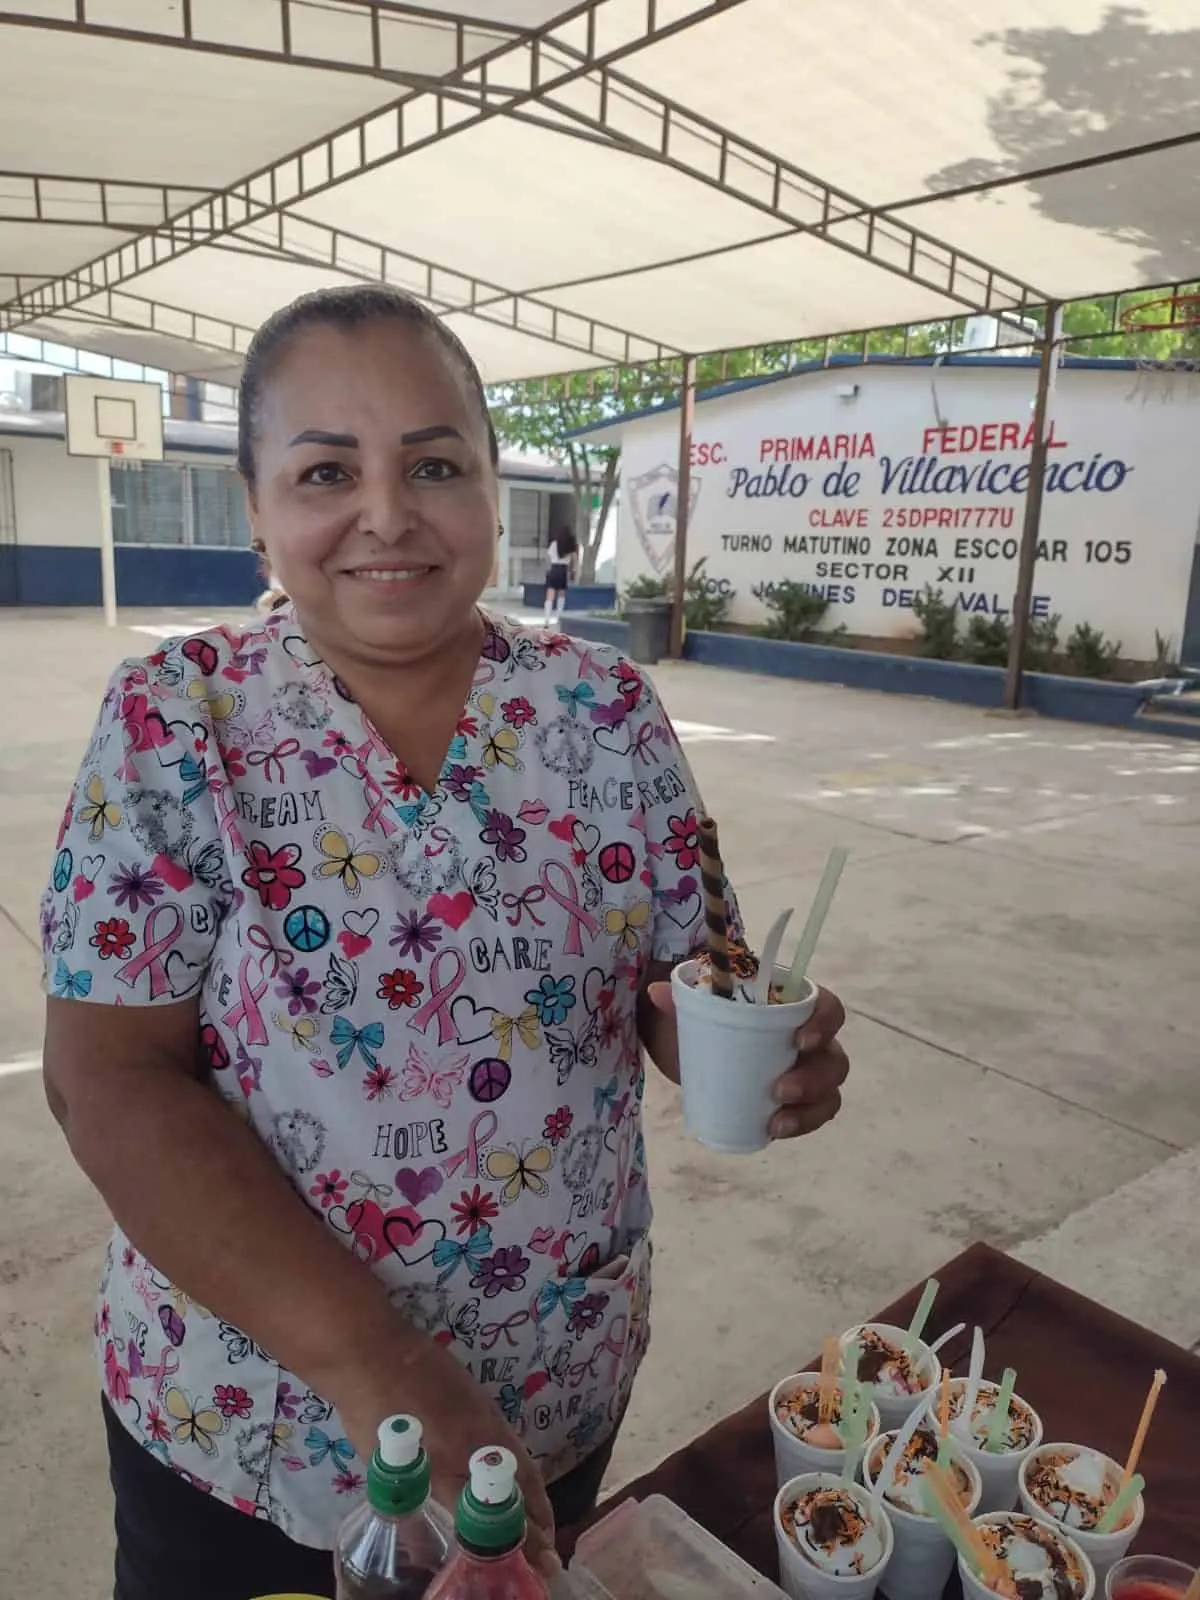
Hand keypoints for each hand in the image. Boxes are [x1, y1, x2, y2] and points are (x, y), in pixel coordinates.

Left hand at [335, 1333, 559, 1574]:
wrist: (374, 1352)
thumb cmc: (370, 1414)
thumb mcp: (381, 1470)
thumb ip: (406, 1510)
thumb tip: (420, 1550)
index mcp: (446, 1468)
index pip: (491, 1519)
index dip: (518, 1544)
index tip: (540, 1566)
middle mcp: (474, 1446)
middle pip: (520, 1489)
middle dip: (539, 1523)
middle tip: (550, 1553)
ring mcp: (484, 1418)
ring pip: (521, 1464)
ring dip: (536, 1497)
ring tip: (542, 1524)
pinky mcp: (483, 1400)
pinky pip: (512, 1442)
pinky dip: (523, 1468)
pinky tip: (520, 1479)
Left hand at [645, 980, 848, 1139]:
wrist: (699, 1047)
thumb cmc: (708, 1018)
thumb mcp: (694, 1008)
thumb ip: (679, 999)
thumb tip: (656, 992)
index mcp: (795, 1006)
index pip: (829, 1008)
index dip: (824, 1022)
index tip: (799, 1039)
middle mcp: (811, 1038)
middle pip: (834, 1057)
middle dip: (814, 1077)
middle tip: (780, 1088)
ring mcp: (808, 1071)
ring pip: (830, 1090)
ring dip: (810, 1107)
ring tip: (777, 1121)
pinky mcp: (797, 1101)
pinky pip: (815, 1114)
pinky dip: (802, 1124)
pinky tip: (776, 1130)